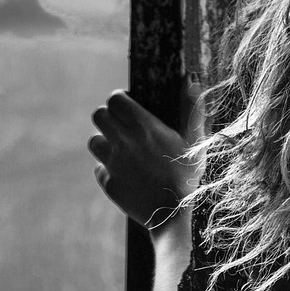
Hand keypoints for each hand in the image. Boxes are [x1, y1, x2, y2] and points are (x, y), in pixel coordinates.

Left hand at [87, 89, 198, 230]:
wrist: (171, 214)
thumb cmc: (187, 173)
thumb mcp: (196, 138)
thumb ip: (192, 106)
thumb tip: (189, 77)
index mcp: (142, 127)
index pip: (115, 99)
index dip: (120, 98)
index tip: (131, 102)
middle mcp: (121, 142)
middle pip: (99, 115)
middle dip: (110, 115)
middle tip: (125, 123)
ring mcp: (110, 163)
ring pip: (93, 141)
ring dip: (106, 140)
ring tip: (124, 147)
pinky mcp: (107, 183)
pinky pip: (100, 168)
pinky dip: (109, 166)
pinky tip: (127, 171)